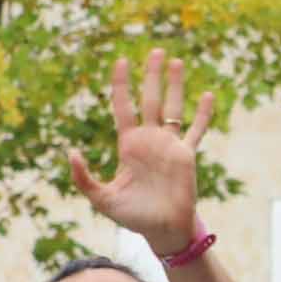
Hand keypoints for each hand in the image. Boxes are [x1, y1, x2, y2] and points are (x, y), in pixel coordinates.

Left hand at [65, 49, 215, 254]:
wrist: (162, 230)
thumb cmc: (132, 216)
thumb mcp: (100, 197)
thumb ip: (83, 177)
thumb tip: (71, 152)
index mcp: (128, 145)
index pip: (123, 106)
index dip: (121, 84)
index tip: (121, 61)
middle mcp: (149, 140)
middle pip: (149, 99)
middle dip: (151, 75)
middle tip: (155, 51)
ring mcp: (169, 146)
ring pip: (172, 108)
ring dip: (175, 85)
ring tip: (177, 61)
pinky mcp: (187, 156)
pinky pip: (196, 131)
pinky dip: (203, 115)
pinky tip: (208, 96)